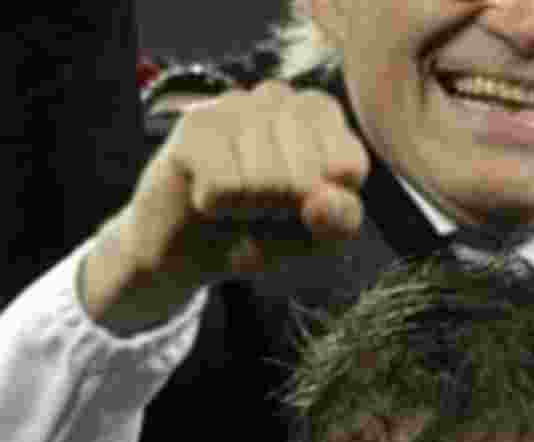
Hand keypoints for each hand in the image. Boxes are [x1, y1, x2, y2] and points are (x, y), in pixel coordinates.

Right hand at [82, 82, 368, 330]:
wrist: (187, 250)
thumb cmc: (259, 233)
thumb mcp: (315, 238)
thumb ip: (338, 221)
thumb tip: (323, 201)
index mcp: (320, 117)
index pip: (347, 164)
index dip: (327, 206)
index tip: (304, 209)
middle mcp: (280, 99)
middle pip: (306, 176)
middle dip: (284, 212)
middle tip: (262, 209)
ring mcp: (235, 105)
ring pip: (267, 179)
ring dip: (249, 211)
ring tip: (236, 203)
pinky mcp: (196, 124)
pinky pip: (225, 185)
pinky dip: (219, 208)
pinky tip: (208, 197)